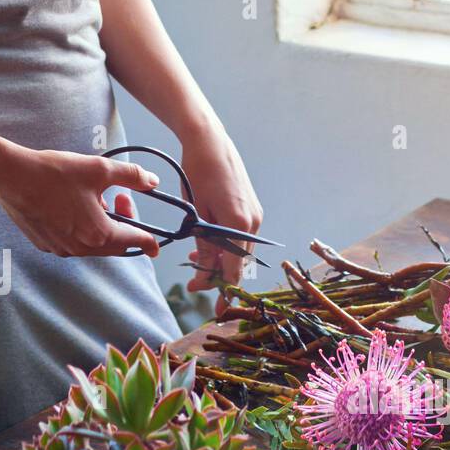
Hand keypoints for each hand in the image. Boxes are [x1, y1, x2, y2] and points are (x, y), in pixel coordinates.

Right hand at [0, 142, 162, 257]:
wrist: (9, 177)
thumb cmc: (54, 172)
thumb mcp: (99, 169)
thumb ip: (132, 176)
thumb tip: (153, 182)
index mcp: (99, 234)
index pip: (135, 242)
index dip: (149, 241)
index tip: (156, 246)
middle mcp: (82, 248)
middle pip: (116, 244)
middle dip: (124, 223)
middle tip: (120, 198)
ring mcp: (63, 250)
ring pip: (95, 243)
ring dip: (103, 225)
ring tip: (95, 198)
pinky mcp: (47, 246)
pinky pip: (75, 242)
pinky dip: (83, 228)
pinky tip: (75, 206)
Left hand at [178, 119, 262, 291]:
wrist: (209, 141)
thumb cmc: (197, 172)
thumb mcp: (195, 213)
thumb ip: (202, 245)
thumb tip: (203, 275)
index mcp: (239, 225)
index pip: (234, 270)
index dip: (223, 291)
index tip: (214, 308)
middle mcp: (253, 223)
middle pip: (239, 264)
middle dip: (218, 277)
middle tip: (194, 284)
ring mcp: (255, 216)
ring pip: (239, 251)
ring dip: (220, 261)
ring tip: (194, 262)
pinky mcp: (252, 209)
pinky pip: (241, 237)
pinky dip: (225, 246)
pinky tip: (206, 244)